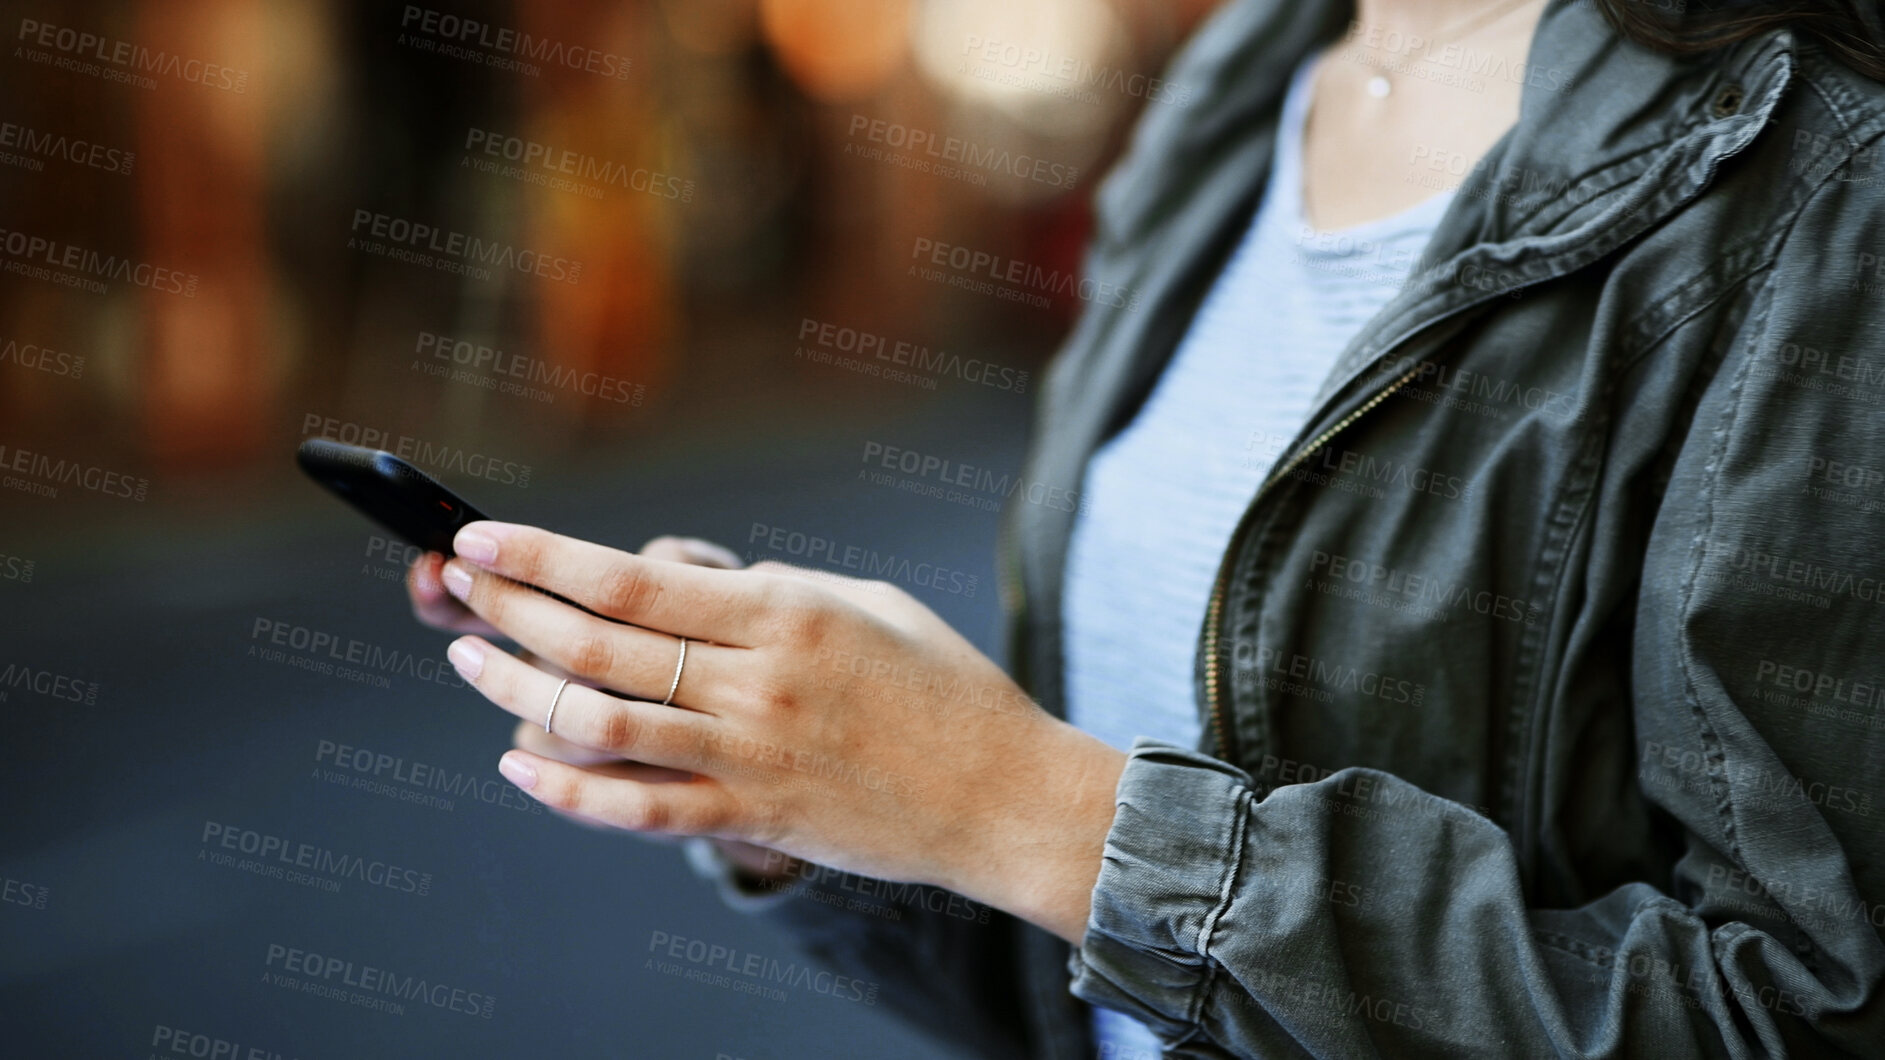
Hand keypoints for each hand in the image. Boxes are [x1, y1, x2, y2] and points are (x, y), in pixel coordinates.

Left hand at [437, 521, 1125, 941]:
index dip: (543, 557)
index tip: (483, 537)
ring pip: (600, 726)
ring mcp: (751, 758)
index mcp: (785, 613)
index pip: (633, 580)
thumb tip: (675, 586)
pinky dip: (568, 792)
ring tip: (468, 661)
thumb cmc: (942, 684)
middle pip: (597, 645)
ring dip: (517, 691)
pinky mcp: (756, 819)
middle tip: (454, 585)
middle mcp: (756, 684)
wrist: (1003, 795)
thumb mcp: (863, 603)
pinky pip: (641, 811)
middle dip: (509, 609)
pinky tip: (520, 763)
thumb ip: (765, 592)